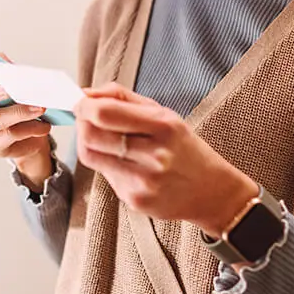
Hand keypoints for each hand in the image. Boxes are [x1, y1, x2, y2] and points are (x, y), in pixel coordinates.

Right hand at [0, 55, 53, 186]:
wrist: (26, 135)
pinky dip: (29, 128)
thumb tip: (2, 59)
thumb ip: (1, 69)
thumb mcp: (7, 81)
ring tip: (40, 106)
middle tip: (6, 86)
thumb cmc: (11, 102)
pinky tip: (43, 124)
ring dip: (20, 111)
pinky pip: (10, 137)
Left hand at [73, 82, 256, 235]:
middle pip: (91, 135)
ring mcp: (144, 180)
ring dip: (87, 142)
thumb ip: (122, 98)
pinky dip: (106, 164)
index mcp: (163, 126)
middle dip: (81, 122)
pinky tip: (123, 162)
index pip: (104, 113)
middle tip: (85, 118)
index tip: (82, 103)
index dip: (84, 106)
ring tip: (100, 137)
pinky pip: (105, 176)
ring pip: (91, 155)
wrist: (211, 191)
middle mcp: (154, 155)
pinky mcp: (136, 200)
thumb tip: (85, 93)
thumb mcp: (163, 114)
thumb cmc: (183, 147)